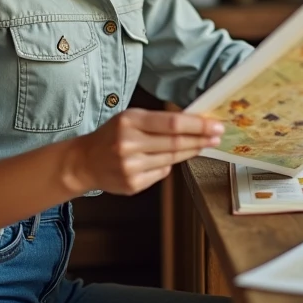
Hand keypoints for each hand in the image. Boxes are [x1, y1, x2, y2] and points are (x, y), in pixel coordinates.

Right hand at [68, 108, 222, 195]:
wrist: (85, 161)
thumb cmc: (112, 135)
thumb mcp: (130, 118)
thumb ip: (158, 120)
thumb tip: (194, 122)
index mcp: (129, 121)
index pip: (171, 123)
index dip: (197, 125)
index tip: (215, 125)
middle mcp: (128, 144)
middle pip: (175, 143)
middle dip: (200, 139)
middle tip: (217, 136)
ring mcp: (130, 166)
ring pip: (171, 159)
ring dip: (190, 152)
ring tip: (202, 145)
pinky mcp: (133, 184)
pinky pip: (162, 173)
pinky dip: (168, 165)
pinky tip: (166, 159)